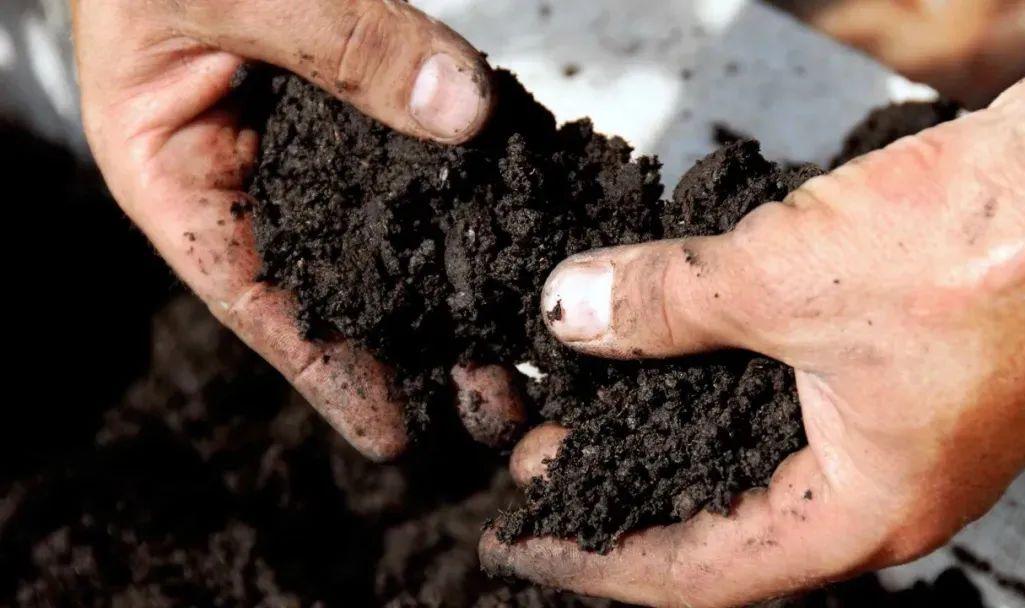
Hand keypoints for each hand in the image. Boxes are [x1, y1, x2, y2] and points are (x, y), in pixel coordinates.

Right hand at [72, 0, 520, 459]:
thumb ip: (341, 41)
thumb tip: (464, 111)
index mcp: (175, 170)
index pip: (253, 296)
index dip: (324, 371)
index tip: (394, 434)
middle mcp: (246, 167)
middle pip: (334, 279)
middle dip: (412, 344)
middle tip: (494, 404)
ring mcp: (307, 134)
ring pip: (385, 225)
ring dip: (451, 283)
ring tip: (521, 344)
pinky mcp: (360, 91)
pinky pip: (419, 148)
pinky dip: (466, 191)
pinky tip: (519, 233)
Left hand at [481, 5, 1024, 605]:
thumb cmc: (990, 247)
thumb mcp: (785, 279)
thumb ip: (665, 303)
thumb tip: (571, 310)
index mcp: (863, 512)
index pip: (695, 570)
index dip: (596, 557)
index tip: (523, 539)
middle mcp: (884, 490)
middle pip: (722, 520)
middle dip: (625, 492)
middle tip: (545, 465)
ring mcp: (901, 431)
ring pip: (752, 456)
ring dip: (668, 431)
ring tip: (592, 409)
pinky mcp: (906, 369)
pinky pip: (787, 398)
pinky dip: (719, 382)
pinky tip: (676, 351)